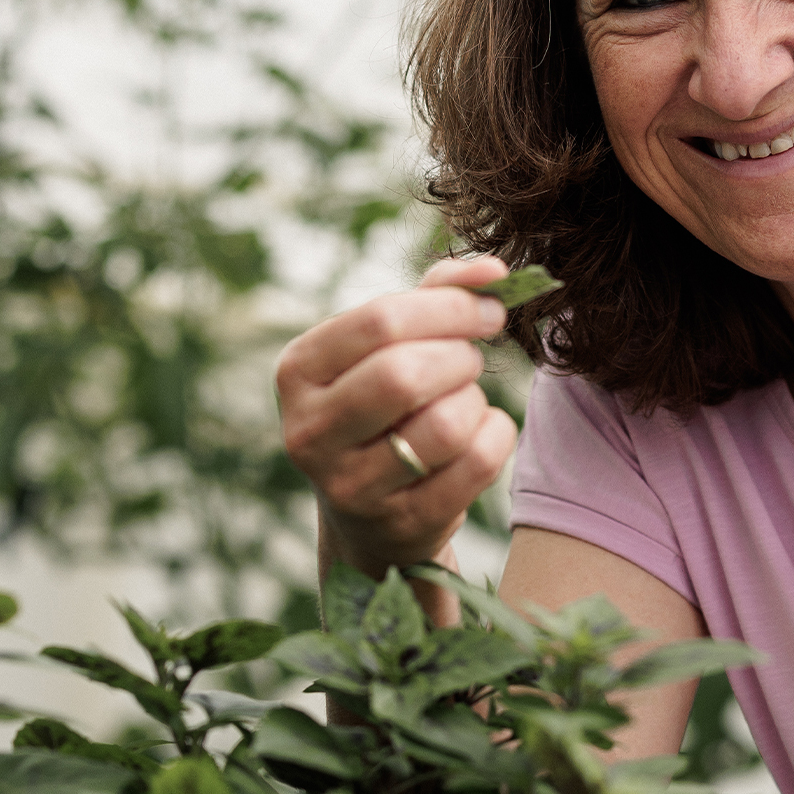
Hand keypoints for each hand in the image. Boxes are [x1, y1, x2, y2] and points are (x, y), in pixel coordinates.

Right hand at [276, 254, 519, 576]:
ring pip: (447, 424)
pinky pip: (477, 462)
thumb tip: (494, 270)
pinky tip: (480, 433)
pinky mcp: (401, 524)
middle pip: (406, 374)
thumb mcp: (391, 347)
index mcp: (298, 371)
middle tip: (472, 358)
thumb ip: (438, 294)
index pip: (381, 320)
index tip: (488, 308)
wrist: (374, 515)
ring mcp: (351, 487)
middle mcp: (309, 431)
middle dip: (460, 356)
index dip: (450, 307)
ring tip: (465, 401)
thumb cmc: (387, 408)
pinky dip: (496, 435)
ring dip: (476, 400)